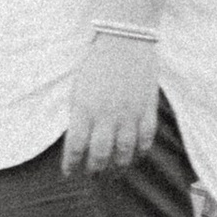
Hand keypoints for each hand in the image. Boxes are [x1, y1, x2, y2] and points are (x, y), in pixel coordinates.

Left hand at [63, 32, 160, 174]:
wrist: (125, 39)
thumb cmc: (96, 61)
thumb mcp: (78, 87)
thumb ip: (79, 115)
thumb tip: (78, 140)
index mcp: (84, 108)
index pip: (75, 146)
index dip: (71, 164)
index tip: (69, 172)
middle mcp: (106, 115)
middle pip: (100, 155)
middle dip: (94, 170)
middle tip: (92, 176)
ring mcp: (129, 114)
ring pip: (124, 152)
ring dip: (118, 167)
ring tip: (113, 173)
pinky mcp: (147, 110)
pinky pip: (145, 140)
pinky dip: (140, 152)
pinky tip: (135, 157)